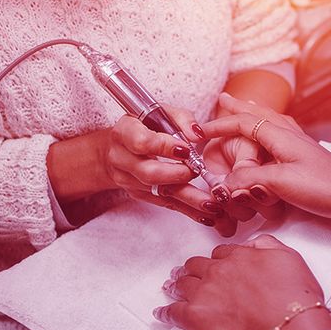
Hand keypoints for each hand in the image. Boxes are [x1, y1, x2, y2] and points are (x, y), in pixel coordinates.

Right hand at [99, 106, 236, 234]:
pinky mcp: (140, 195)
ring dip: (189, 199)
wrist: (117, 148)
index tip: (186, 150)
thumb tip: (197, 135)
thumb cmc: (145, 126)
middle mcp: (122, 158)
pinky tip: (207, 215)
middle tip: (198, 172)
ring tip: (213, 204)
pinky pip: (166, 204)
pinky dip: (188, 210)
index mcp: (125, 132)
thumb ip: (182, 119)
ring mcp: (129, 180)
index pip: (142, 142)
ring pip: (160, 192)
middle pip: (149, 173)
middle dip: (177, 175)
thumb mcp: (161, 113)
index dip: (165, 147)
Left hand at [153, 235, 330, 329]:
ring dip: (176, 284)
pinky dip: (165, 312)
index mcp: (240, 256)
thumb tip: (252, 243)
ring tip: (171, 287)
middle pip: (197, 266)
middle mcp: (218, 271)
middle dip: (191, 269)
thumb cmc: (296, 297)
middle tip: (186, 273)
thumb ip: (268, 245)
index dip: (218, 260)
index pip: (221, 253)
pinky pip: (173, 313)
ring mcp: (205, 294)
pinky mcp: (197, 319)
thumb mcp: (290, 258)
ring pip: (182, 284)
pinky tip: (161, 312)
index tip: (216, 265)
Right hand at [202, 95, 330, 233]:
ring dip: (254, 116)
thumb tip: (226, 182)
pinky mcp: (305, 162)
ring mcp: (299, 148)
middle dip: (239, 108)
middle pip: (259, 115)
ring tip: (243, 109)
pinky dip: (268, 132)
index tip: (199, 131)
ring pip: (271, 124)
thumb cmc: (326, 188)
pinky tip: (272, 139)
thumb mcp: (282, 183)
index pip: (243, 122)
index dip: (219, 124)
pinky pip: (280, 139)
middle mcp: (290, 136)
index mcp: (282, 136)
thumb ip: (250, 178)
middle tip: (223, 99)